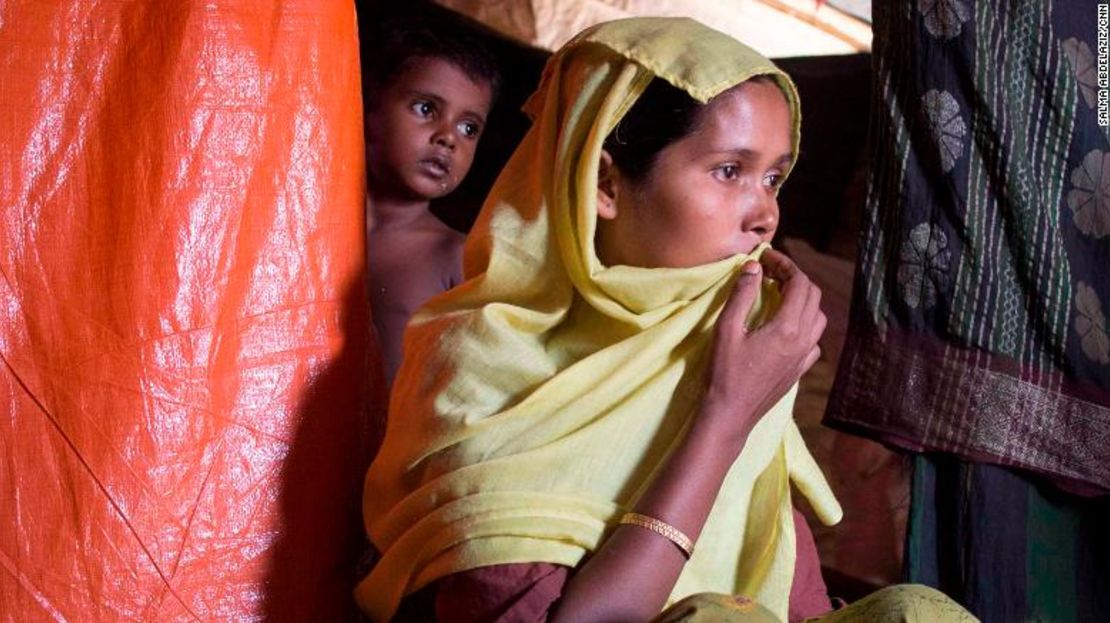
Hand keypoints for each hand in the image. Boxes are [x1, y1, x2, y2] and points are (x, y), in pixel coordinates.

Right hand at [700, 249, 825, 451]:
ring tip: (779, 294)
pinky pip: (814, 340)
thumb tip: (754, 267)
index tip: (766, 257)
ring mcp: (805, 357)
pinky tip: (786, 326)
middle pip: (813, 296)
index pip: (799, 283)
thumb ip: (742, 295)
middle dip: (795, 278)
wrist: (731, 414)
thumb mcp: (727, 329)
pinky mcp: (800, 370)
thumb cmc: (725, 372)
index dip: (785, 264)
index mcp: (788, 328)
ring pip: (818, 317)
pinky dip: (805, 324)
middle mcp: (804, 340)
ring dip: (803, 299)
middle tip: (770, 272)